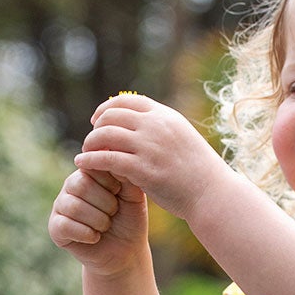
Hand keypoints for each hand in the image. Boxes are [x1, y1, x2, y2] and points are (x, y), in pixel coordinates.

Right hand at [48, 161, 147, 275]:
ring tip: (106, 226)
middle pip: (80, 185)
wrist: (126, 252)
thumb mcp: (134, 194)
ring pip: (73, 206)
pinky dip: (87, 234)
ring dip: (98, 220)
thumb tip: (112, 153)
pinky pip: (66, 226)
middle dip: (105, 203)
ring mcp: (61, 206)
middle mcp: (71, 186)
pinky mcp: (55, 228)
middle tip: (114, 213)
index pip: (91, 165)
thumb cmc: (130, 220)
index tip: (120, 194)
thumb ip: (125, 174)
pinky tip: (95, 237)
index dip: (110, 182)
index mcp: (88, 173)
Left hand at [73, 93, 225, 221]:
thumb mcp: (182, 139)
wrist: (212, 194)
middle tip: (90, 141)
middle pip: (112, 115)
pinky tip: (82, 164)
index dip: (107, 108)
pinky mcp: (143, 170)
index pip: (127, 100)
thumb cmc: (199, 172)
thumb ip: (161, 130)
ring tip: (85, 153)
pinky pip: (106, 159)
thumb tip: (140, 127)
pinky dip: (90, 160)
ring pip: (106, 135)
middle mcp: (156, 126)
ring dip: (90, 143)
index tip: (97, 120)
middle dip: (96, 126)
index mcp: (165, 116)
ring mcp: (149, 147)